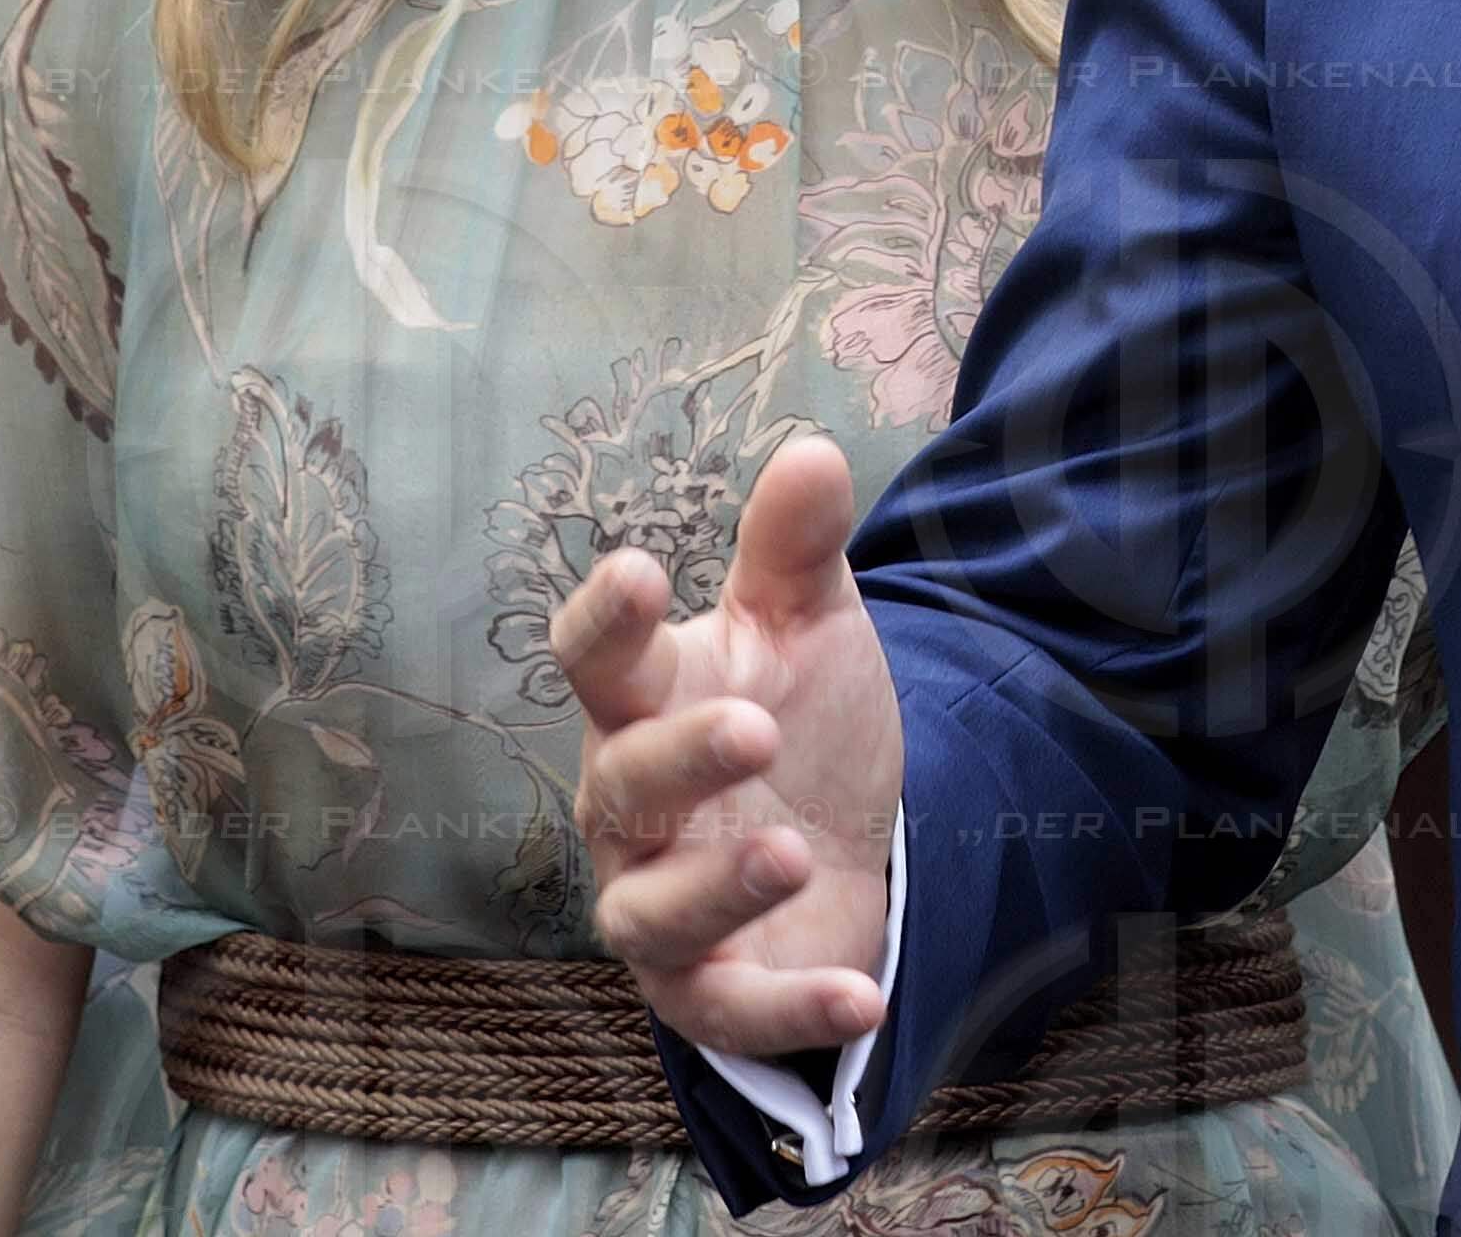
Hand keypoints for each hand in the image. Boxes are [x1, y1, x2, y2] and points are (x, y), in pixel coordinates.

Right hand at [559, 430, 904, 1057]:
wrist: (841, 839)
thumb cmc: (797, 719)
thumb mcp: (808, 628)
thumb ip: (798, 551)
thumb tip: (811, 449)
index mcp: (647, 706)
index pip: (598, 661)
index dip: (608, 621)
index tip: (642, 573)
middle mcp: (631, 813)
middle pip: (624, 785)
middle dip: (681, 757)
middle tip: (757, 726)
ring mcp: (659, 906)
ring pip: (649, 914)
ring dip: (716, 888)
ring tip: (790, 850)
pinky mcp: (707, 990)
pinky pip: (728, 1010)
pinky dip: (791, 1007)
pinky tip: (862, 995)